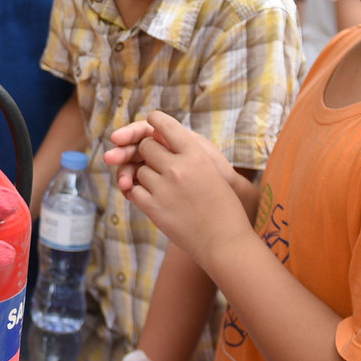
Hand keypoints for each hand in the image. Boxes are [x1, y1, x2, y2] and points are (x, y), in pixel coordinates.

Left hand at [105, 118, 241, 200]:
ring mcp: (164, 188)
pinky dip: (141, 194)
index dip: (156, 120)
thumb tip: (160, 138)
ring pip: (139, 170)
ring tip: (165, 189)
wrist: (225, 241)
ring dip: (146, 177)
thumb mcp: (212, 171)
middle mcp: (178, 168)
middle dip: (148, 152)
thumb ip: (189, 155)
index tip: (151, 119)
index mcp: (196, 155)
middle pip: (146, 147)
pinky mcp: (153, 207)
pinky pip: (135, 192)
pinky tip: (156, 200)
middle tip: (157, 162)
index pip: (168, 127)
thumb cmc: (223, 207)